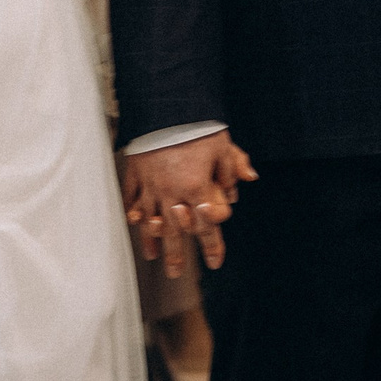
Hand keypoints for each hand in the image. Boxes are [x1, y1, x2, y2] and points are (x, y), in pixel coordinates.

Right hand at [123, 133, 256, 275]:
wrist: (164, 105)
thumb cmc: (196, 126)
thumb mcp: (222, 146)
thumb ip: (232, 168)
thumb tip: (247, 178)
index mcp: (196, 187)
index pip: (207, 225)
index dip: (213, 246)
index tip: (215, 263)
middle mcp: (171, 191)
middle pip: (175, 230)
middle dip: (177, 254)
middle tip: (176, 274)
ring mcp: (150, 183)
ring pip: (150, 218)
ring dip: (153, 240)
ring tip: (153, 257)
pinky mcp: (136, 171)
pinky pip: (132, 197)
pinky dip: (133, 212)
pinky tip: (134, 222)